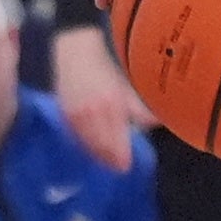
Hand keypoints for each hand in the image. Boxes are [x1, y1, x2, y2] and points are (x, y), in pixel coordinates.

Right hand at [51, 25, 154, 173]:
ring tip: (108, 163)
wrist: (75, 52)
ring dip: (98, 156)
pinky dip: (85, 147)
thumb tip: (154, 123)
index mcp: (111, 103)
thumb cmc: (105, 67)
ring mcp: (76, 115)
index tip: (126, 166)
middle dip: (110, 159)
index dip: (120, 156)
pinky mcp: (65, 116)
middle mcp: (92, 112)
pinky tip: (93, 150)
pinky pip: (76, 138)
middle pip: (102, 146)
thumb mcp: (125, 85)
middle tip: (120, 168)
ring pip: (88, 145)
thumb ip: (137, 108)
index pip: (116, 140)